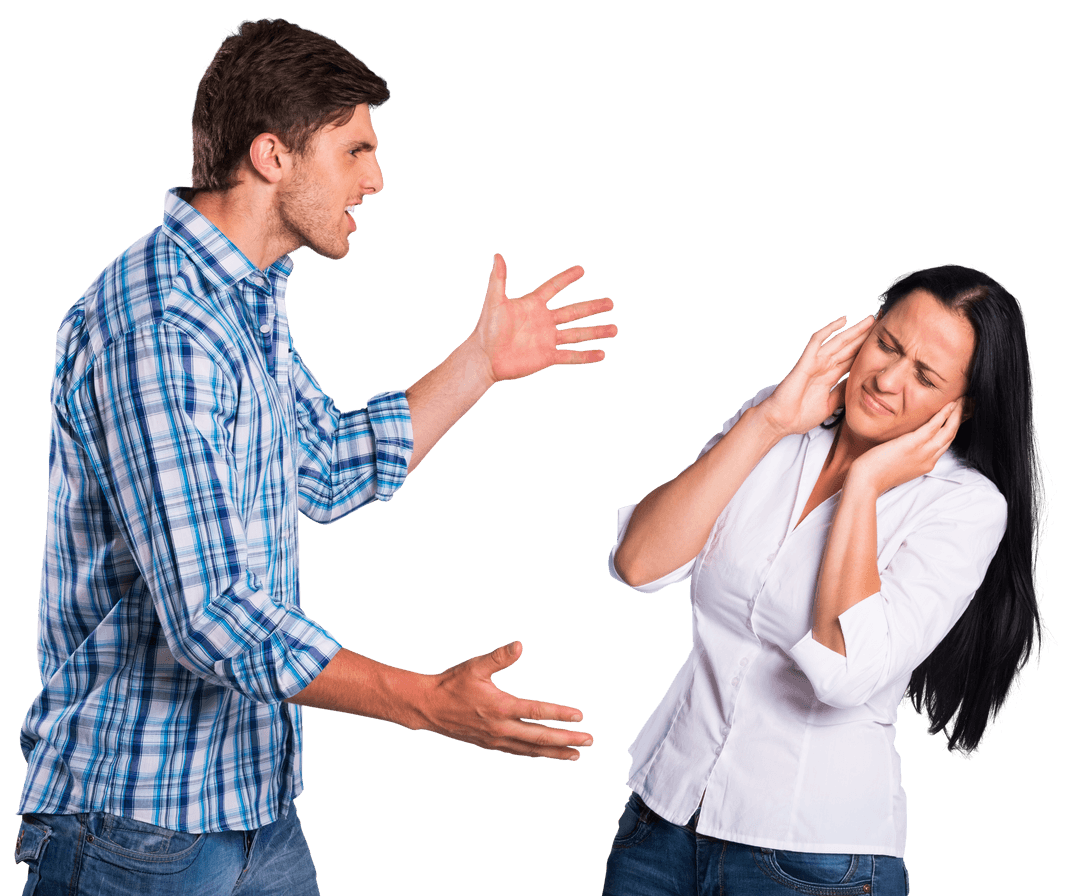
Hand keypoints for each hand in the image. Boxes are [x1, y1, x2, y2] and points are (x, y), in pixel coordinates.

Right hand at [419, 641, 592, 759]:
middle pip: (540, 738)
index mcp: (500, 707)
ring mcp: (495, 740)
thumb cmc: (451, 684)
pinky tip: (546, 754)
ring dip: (555, 752)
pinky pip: (518, 753)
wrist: (427, 708)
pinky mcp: (489, 745)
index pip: (537, 713)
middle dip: (567, 740)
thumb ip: (499, 657)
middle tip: (589, 741)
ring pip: (531, 750)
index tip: (579, 716)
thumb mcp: (475, 666)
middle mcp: (500, 728)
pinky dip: (535, 754)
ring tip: (576, 754)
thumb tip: (519, 645)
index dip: (560, 715)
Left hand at [469, 254, 616, 382]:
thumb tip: (497, 255)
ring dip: (596, 331)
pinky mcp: (547, 357)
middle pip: (574, 311)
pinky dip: (586, 355)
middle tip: (611, 302)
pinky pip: (571, 356)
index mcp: (533, 305)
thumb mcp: (494, 301)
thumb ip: (498, 279)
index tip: (581, 270)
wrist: (484, 358)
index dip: (566, 278)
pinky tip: (601, 354)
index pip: (554, 288)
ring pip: (577, 334)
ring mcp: (547, 339)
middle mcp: (544, 321)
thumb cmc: (486, 329)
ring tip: (614, 328)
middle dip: (592, 307)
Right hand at [758, 314, 874, 436]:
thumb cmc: (800, 416)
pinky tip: (843, 320)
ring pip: (838, 341)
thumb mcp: (830, 405)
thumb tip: (860, 384)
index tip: (883, 342)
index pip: (852, 359)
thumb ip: (843, 392)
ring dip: (854, 329)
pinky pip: (818, 340)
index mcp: (829, 376)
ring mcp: (815, 362)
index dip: (866, 350)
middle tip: (882, 323)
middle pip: (849, 347)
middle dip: (865, 335)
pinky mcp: (805, 361)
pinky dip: (829, 329)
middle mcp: (823, 366)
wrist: (781, 422)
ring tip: (870, 318)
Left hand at [849, 399, 963, 494]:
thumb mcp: (897, 465)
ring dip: (956, 413)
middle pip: (950, 436)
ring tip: (961, 400)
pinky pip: (934, 426)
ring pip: (948, 430)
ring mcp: (923, 452)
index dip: (952, 429)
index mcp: (925, 465)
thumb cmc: (875, 474)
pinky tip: (948, 404)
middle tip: (964, 404)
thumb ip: (907, 456)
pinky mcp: (913, 444)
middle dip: (959, 418)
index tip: (956, 417)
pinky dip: (944, 414)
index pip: (944, 444)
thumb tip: (905, 444)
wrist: (866, 481)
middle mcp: (928, 459)